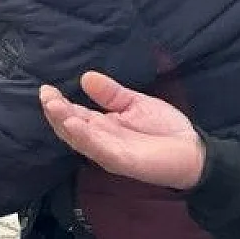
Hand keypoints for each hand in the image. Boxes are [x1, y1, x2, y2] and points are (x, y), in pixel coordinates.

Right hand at [38, 72, 205, 189]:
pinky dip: (85, 138)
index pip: (74, 114)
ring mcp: (108, 152)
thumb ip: (111, 93)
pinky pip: (99, 149)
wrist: (194, 150)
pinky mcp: (121, 161)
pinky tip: (73, 124)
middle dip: (55, 111)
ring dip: (64, 123)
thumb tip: (86, 77)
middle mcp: (100, 140)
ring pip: (79, 138)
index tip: (46, 88)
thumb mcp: (135, 103)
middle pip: (70, 127)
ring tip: (52, 106)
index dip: (58, 102)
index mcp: (102, 126)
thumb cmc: (165, 129)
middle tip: (45, 95)